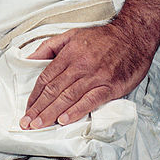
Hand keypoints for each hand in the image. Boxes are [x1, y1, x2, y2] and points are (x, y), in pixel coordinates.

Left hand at [19, 18, 151, 129]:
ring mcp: (95, 76)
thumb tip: (29, 58)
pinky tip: (64, 120)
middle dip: (38, 108)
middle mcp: (80, 65)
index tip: (27, 108)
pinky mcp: (110, 86)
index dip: (34, 95)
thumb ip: (49, 46)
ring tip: (39, 125)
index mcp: (69, 54)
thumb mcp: (72, 35)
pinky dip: (76, 111)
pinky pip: (90, 101)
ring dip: (51, 113)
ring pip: (68, 97)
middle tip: (26, 123)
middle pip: (54, 90)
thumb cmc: (102, 38)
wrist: (133, 36)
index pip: (46, 78)